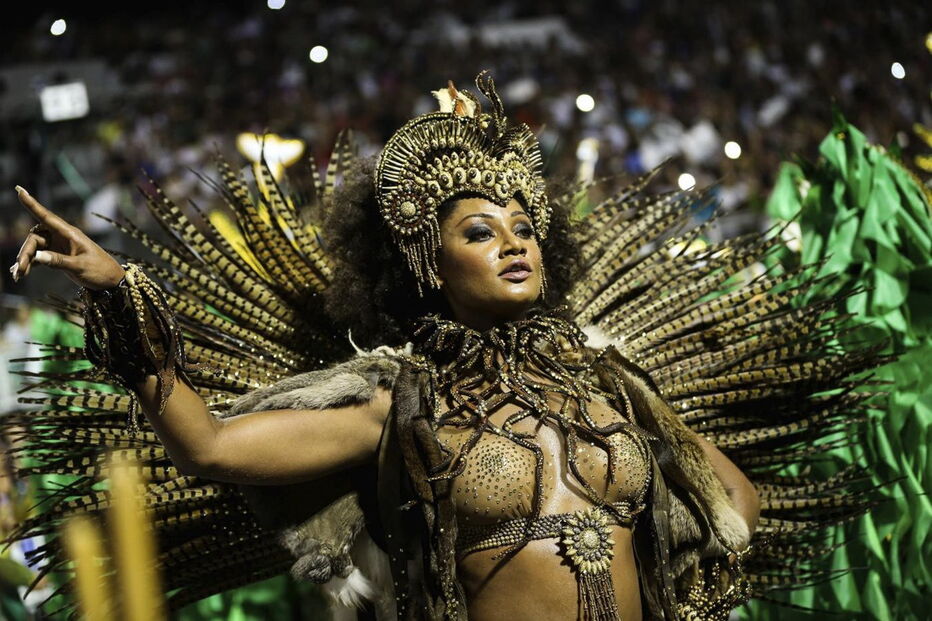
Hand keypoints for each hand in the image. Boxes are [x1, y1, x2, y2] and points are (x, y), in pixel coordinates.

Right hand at [10, 186, 125, 289]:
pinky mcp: (58, 256)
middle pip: (35, 238)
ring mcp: (59, 246)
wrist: (111, 281)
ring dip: (26, 260)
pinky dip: (30, 264)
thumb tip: (37, 256)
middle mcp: (62, 237)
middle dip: (26, 252)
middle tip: (19, 269)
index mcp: (70, 234)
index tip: (19, 190)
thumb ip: (58, 261)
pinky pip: (39, 257)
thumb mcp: (80, 266)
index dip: (32, 204)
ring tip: (19, 275)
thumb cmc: (100, 270)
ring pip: (35, 248)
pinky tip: (22, 273)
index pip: (46, 216)